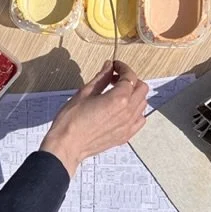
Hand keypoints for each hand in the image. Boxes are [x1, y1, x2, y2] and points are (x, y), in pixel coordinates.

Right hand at [40, 60, 149, 176]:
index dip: (123, 68)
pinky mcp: (125, 135)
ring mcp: (128, 125)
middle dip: (131, 80)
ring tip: (118, 93)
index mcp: (118, 99)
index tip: (115, 66)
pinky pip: (140, 120)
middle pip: (142, 88)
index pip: (129, 77)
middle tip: (116, 79)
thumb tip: (109, 66)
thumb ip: (101, 78)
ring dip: (134, 94)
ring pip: (142, 103)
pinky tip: (122, 110)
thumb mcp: (85, 93)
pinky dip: (136, 111)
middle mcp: (128, 112)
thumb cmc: (71, 120)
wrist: (67, 145)